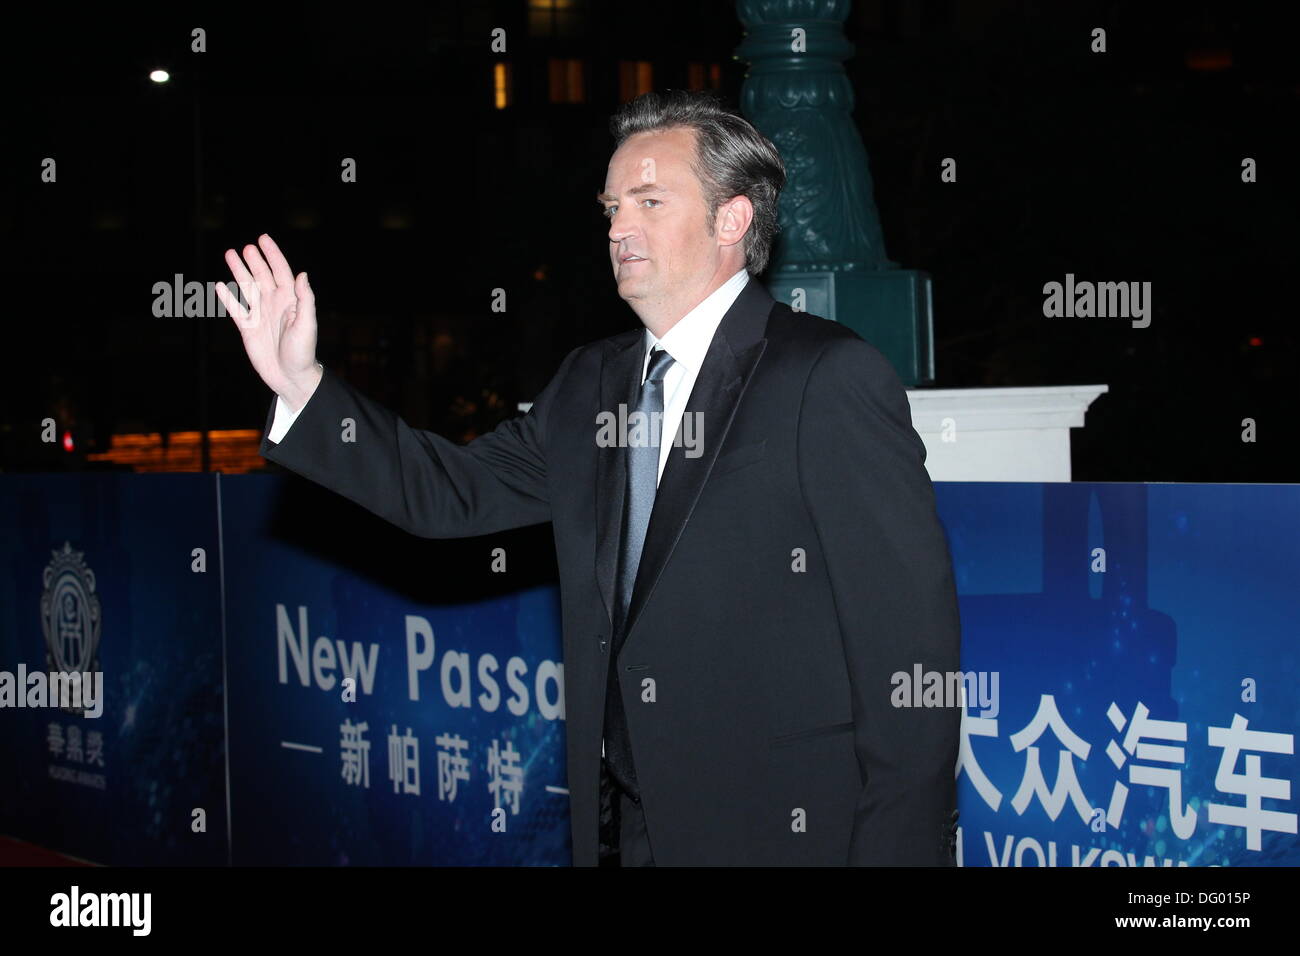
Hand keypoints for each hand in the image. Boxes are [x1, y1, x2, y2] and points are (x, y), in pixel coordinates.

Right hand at [216, 234, 320, 410]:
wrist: (290, 377)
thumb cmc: (303, 352)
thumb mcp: (307, 325)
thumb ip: (304, 300)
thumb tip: (301, 274)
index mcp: (290, 301)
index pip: (281, 272)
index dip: (273, 255)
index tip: (263, 239)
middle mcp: (275, 304)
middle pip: (262, 276)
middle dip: (254, 260)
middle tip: (245, 246)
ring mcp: (260, 315)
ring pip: (247, 288)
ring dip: (239, 272)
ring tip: (230, 254)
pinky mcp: (248, 328)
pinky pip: (236, 309)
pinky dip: (227, 298)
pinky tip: (220, 286)